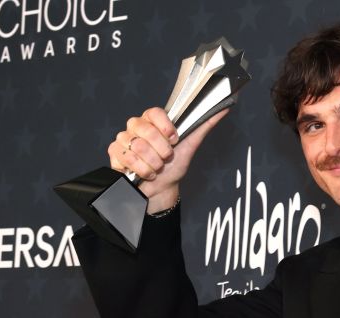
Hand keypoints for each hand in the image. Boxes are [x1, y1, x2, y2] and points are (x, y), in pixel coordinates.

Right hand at [107, 107, 228, 212]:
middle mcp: (136, 126)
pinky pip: (126, 158)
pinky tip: (145, 173)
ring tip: (157, 168)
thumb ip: (204, 124)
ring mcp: (124, 138)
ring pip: (137, 146)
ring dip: (153, 163)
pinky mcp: (115, 152)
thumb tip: (225, 106)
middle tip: (166, 158)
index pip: (154, 112)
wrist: (162, 189)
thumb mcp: (191, 144)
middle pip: (146, 130)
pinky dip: (141, 170)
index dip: (165, 127)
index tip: (175, 139)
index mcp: (153, 120)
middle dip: (162, 150)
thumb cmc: (175, 166)